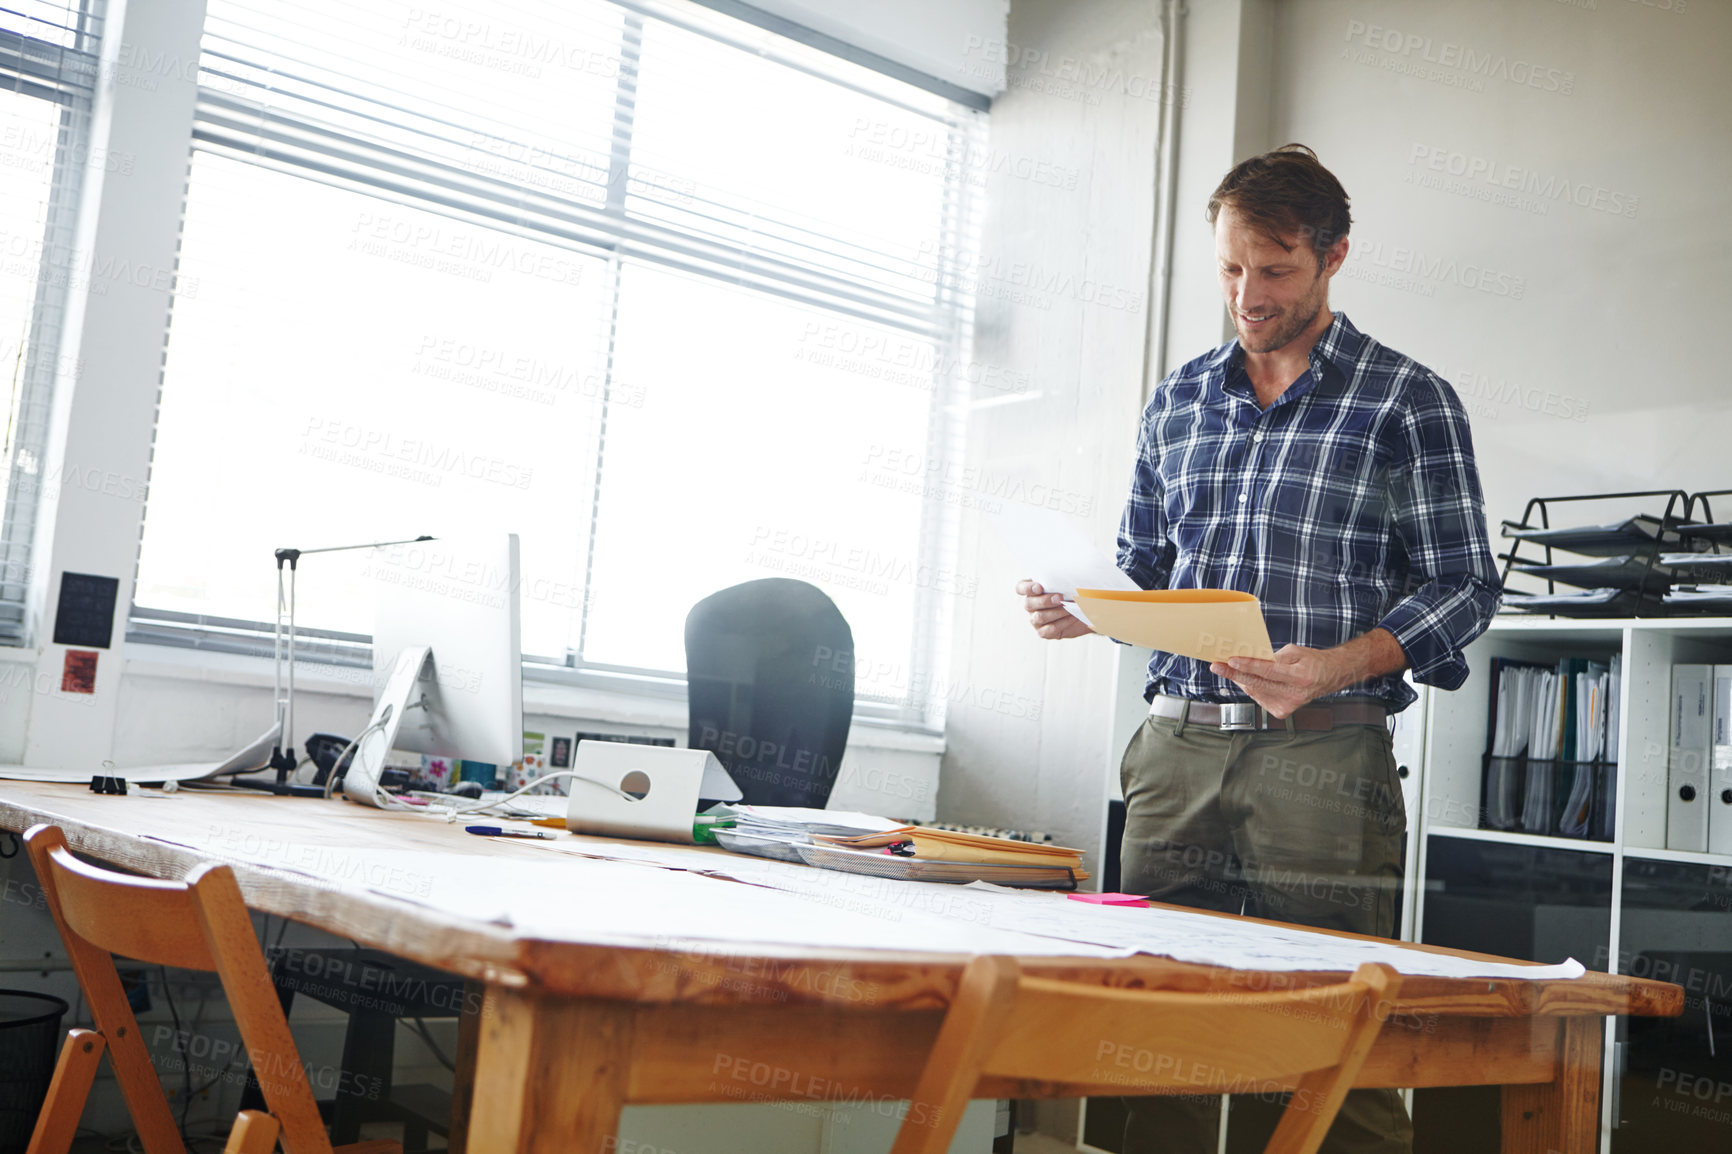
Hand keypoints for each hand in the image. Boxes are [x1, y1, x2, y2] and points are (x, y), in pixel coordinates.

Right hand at [1016, 578, 1093, 639]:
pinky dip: (1063, 623)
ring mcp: (1035, 619)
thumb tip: (1065, 580)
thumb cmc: (1072, 593)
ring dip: (1057, 612)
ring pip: (1039, 617)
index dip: (1027, 588)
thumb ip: (1061, 582)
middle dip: (1044, 601)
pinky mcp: (1043, 632)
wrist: (1083, 610)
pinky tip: (1073, 617)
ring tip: (1070, 607)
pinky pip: (1048, 630)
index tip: (1039, 587)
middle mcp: (1030, 605)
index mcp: (1032, 590)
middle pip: (1028, 603)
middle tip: (1060, 598)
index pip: (1020, 588)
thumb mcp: (1066, 584)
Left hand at [1208, 629, 1405, 717]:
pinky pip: (1259, 698)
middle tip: (1217, 666)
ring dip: (1241, 680)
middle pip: (1257, 684)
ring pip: (1255, 692)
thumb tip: (1248, 659)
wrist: (1329, 676)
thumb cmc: (1311, 660)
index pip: (1267, 671)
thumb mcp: (1294, 651)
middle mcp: (1295, 694)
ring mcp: (1289, 705)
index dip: (1247, 665)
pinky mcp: (1283, 712)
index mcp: (1300, 676)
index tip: (1230, 660)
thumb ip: (1272, 657)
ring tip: (1232, 668)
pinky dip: (1252, 687)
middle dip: (1234, 674)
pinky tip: (1250, 679)